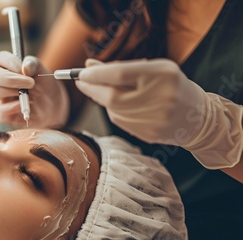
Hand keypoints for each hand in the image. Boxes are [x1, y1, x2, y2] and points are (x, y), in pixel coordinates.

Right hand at [0, 51, 68, 127]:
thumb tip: (25, 68)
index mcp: (1, 64)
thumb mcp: (41, 69)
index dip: (12, 63)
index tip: (26, 70)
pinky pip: (2, 110)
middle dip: (13, 79)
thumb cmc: (41, 83)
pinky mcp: (0, 112)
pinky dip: (16, 107)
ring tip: (35, 93)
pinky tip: (27, 104)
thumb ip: (33, 64)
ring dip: (18, 92)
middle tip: (31, 83)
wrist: (50, 104)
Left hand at [76, 58, 242, 168]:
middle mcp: (161, 96)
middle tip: (80, 82)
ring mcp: (155, 118)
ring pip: (113, 110)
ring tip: (108, 91)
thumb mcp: (152, 69)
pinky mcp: (149, 134)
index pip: (120, 73)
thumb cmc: (171, 86)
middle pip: (112, 96)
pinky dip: (115, 112)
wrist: (198, 118)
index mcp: (163, 74)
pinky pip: (120, 121)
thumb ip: (120, 67)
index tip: (81, 73)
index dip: (96, 74)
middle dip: (91, 89)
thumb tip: (88, 66)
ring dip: (103, 100)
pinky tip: (123, 106)